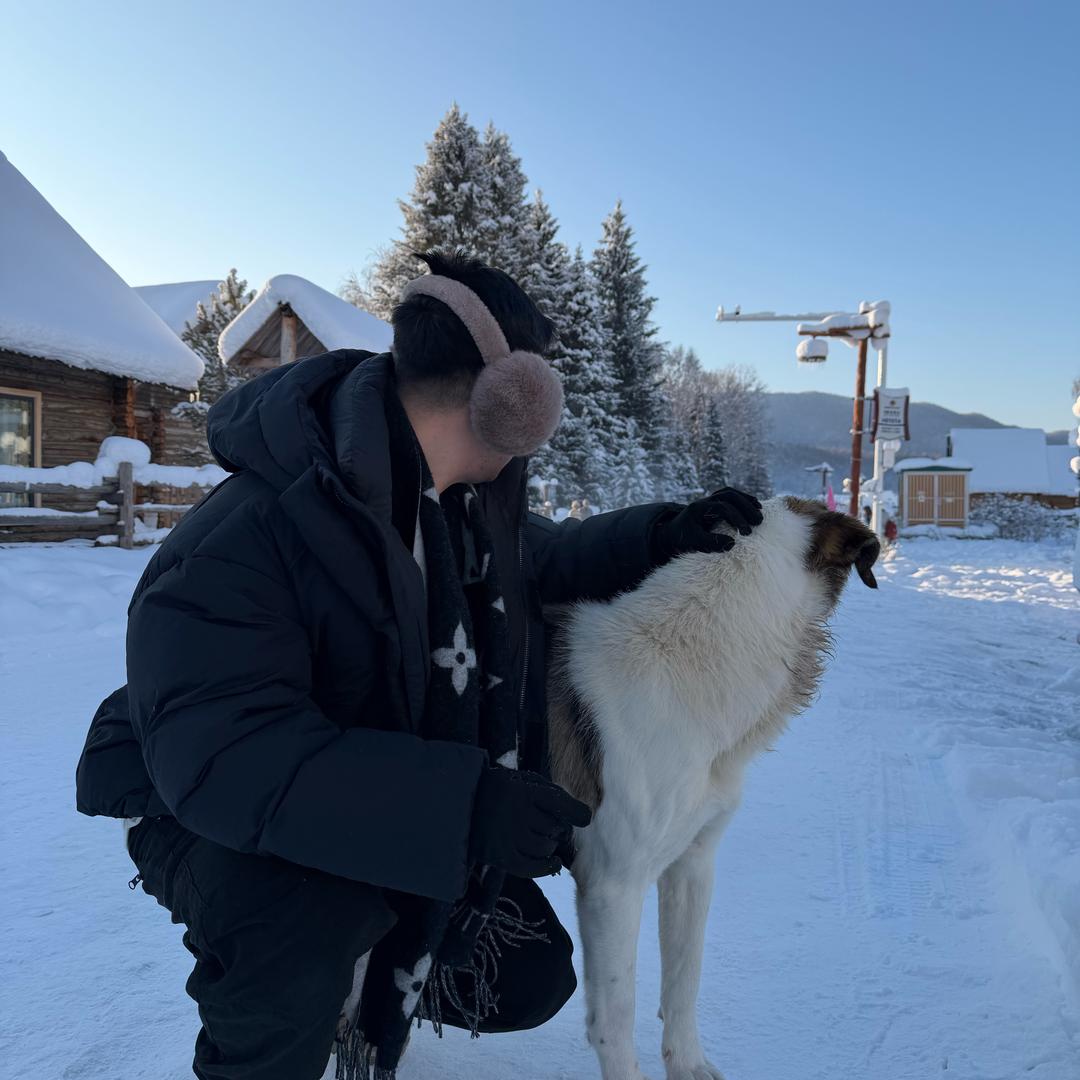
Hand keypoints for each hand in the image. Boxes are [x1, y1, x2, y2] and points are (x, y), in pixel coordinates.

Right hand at [468, 768, 591, 878]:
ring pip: (546, 848)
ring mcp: (508, 837)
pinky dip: (547, 867)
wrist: (460, 805)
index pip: (560, 805)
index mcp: (523, 791)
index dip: (577, 813)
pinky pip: (532, 868)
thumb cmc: (499, 789)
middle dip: (560, 828)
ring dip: (550, 845)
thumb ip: (549, 792)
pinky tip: (553, 862)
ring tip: (542, 837)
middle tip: (553, 825)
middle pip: (556, 828)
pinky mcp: (501, 857)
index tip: (584, 818)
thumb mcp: (521, 779)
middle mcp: (516, 814)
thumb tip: (580, 815)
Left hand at [651, 488, 763, 564]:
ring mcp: (710, 500)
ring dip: (746, 501)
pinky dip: (744, 498)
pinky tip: (755, 505)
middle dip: (745, 507)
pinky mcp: (714, 503)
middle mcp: (705, 501)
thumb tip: (732, 543)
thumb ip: (710, 542)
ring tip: (760, 512)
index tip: (746, 533)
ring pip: (730, 493)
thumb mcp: (693, 542)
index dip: (736, 519)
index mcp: (699, 508)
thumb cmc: (682, 539)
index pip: (723, 508)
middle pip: (729, 495)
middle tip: (758, 522)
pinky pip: (731, 495)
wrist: (671, 533)